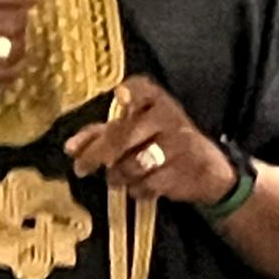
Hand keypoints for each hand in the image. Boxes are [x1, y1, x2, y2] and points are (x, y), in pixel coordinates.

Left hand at [64, 75, 236, 203]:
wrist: (208, 169)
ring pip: (133, 164)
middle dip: (98, 155)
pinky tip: (140, 186)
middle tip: (81, 169)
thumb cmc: (161, 142)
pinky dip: (138, 190)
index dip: (131, 92)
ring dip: (119, 176)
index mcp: (154, 100)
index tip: (120, 94)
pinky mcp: (186, 168)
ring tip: (117, 178)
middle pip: (125, 134)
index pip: (142, 88)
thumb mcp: (135, 130)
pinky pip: (149, 184)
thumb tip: (71, 148)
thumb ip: (100, 135)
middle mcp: (168, 115)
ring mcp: (179, 142)